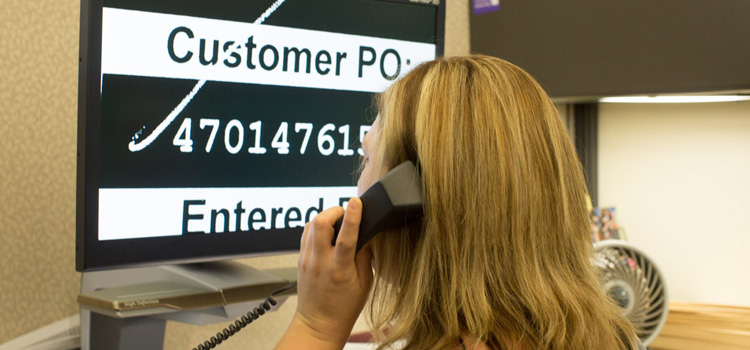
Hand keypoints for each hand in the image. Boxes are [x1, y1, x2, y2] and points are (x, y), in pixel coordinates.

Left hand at [276, 197, 372, 349]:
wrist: (319, 323)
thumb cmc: (345, 307)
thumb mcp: (365, 283)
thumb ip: (365, 256)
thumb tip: (365, 233)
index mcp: (340, 270)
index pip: (345, 237)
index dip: (352, 216)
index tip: (356, 202)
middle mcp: (320, 262)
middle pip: (320, 223)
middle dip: (334, 211)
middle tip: (345, 213)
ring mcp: (307, 260)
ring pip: (311, 225)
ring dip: (325, 218)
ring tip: (336, 224)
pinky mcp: (300, 260)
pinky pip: (306, 234)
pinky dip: (316, 227)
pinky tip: (326, 233)